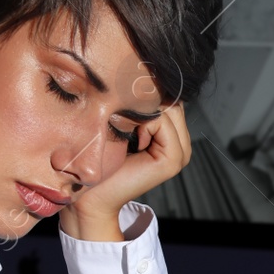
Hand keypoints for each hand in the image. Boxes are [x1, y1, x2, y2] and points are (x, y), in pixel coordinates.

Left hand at [58, 102, 193, 241]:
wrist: (91, 195)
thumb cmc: (99, 159)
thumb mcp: (123, 124)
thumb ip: (141, 106)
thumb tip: (145, 77)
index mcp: (173, 137)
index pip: (171, 97)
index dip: (148, 94)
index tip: (123, 105)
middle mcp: (182, 145)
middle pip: (172, 101)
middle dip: (147, 102)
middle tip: (122, 119)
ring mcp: (181, 154)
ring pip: (168, 109)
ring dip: (143, 112)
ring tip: (126, 130)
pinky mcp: (173, 160)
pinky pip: (162, 122)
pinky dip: (143, 124)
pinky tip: (131, 140)